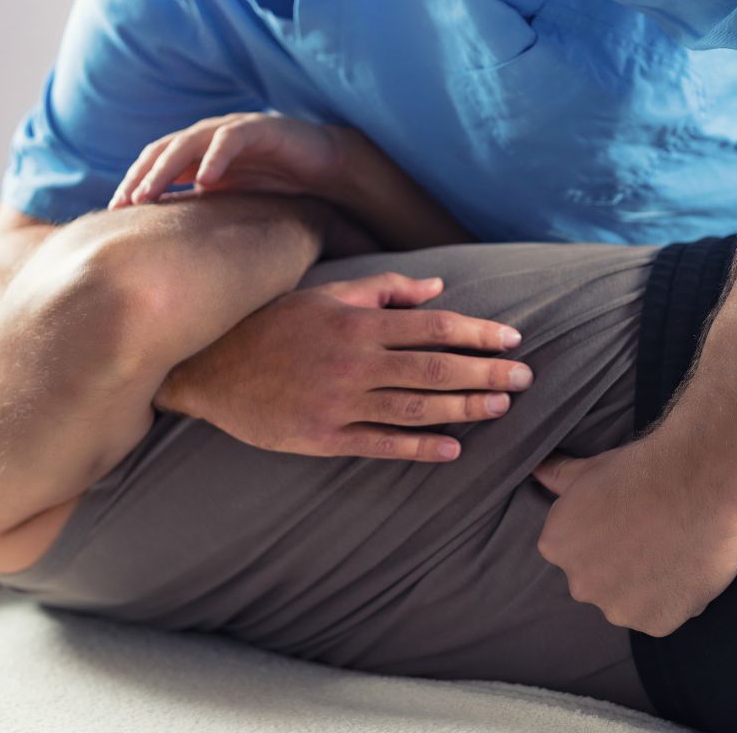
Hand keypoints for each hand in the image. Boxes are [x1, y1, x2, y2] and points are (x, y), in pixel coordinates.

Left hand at [109, 113, 345, 207]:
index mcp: (198, 155)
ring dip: (166, 167)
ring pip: (188, 142)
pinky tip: (205, 180)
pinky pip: (230, 140)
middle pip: (163, 150)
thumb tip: (164, 238)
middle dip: (141, 176)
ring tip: (150, 192)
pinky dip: (215, 157)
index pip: (154, 164)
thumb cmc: (279, 189)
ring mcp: (232, 130)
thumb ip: (201, 209)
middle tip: (125, 203)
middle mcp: (209, 138)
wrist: (326, 172)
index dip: (133, 183)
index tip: (115, 211)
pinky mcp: (259, 128)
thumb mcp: (232, 203)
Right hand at [155, 272, 531, 462]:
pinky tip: (452, 449)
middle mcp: (355, 363)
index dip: (478, 333)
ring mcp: (339, 404)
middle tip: (526, 377)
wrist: (209, 367)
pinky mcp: (323, 438)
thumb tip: (438, 288)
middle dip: (486, 372)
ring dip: (464, 408)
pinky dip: (418, 448)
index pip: (435, 328)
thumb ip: (384, 290)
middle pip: (435, 369)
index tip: (513, 338)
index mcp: (358, 323)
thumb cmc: (274, 324)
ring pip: (415, 408)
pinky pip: (379, 444)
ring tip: (500, 406)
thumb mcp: (327, 295)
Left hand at [531, 433, 736, 635]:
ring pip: (629, 599)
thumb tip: (536, 471)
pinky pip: (662, 613)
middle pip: (599, 577)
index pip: (574, 547)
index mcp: (557, 546)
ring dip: (645, 583)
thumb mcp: (589, 468)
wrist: (696, 482)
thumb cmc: (640, 470)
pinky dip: (673, 596)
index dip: (602, 532)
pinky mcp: (656, 623)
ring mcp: (617, 608)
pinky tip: (685, 565)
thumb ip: (558, 476)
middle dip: (619, 561)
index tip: (623, 516)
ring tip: (670, 546)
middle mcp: (579, 584)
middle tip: (648, 530)